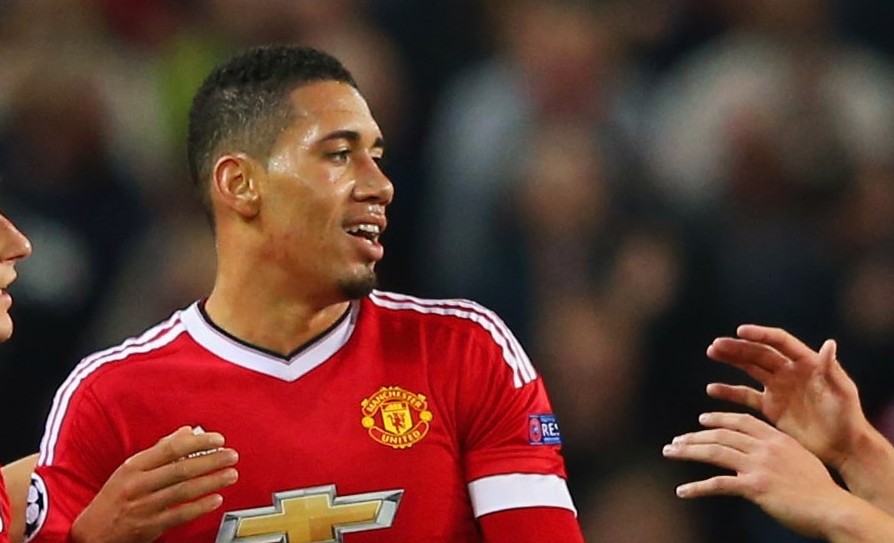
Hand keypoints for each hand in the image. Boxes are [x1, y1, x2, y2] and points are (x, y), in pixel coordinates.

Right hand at [70, 426, 238, 542]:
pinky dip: (200, 506)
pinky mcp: (150, 526)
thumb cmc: (115, 497)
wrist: (92, 533)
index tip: (218, 439)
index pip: (171, 448)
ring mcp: (144, 506)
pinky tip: (216, 499)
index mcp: (133, 466)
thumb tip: (186, 432)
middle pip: (181, 469)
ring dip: (211, 481)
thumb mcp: (130, 469)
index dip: (198, 442)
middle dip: (211, 461)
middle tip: (231, 456)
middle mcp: (138, 485)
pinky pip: (180, 514)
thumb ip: (159, 450)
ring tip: (230, 474)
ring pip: (184, 491)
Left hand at [663, 412, 847, 538]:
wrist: (833, 508)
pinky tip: (683, 491)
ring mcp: (758, 465)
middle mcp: (765, 446)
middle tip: (675, 441)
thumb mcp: (801, 458)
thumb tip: (762, 452)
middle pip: (721, 435)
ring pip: (714, 452)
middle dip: (694, 436)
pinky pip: (717, 484)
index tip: (701, 420)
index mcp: (776, 437)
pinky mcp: (754, 486)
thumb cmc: (820, 489)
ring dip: (687, 452)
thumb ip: (779, 450)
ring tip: (670, 453)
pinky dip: (697, 488)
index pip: (740, 421)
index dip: (718, 419)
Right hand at [705, 324, 865, 467]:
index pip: (779, 342)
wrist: (842, 446)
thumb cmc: (848, 417)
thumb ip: (832, 369)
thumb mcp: (843, 392)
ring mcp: (778, 388)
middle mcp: (789, 371)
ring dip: (731, 360)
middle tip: (716, 345)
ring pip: (750, 368)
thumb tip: (829, 343)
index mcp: (806, 363)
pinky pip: (746, 396)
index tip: (740, 331)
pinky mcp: (771, 407)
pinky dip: (729, 392)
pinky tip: (712, 390)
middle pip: (759, 353)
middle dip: (738, 347)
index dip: (760, 335)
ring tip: (713, 352)